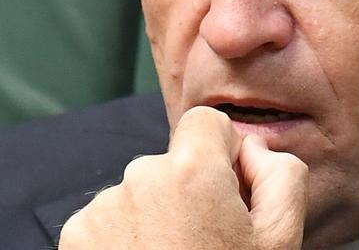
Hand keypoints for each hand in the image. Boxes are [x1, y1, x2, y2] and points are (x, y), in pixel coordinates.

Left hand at [59, 107, 307, 248]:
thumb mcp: (282, 238)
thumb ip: (282, 172)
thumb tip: (253, 149)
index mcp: (190, 171)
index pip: (207, 121)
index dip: (226, 152)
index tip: (230, 190)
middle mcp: (138, 178)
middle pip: (175, 159)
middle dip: (194, 187)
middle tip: (208, 239)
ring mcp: (101, 209)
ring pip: (144, 189)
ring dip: (161, 212)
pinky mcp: (75, 237)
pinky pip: (113, 216)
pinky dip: (130, 234)